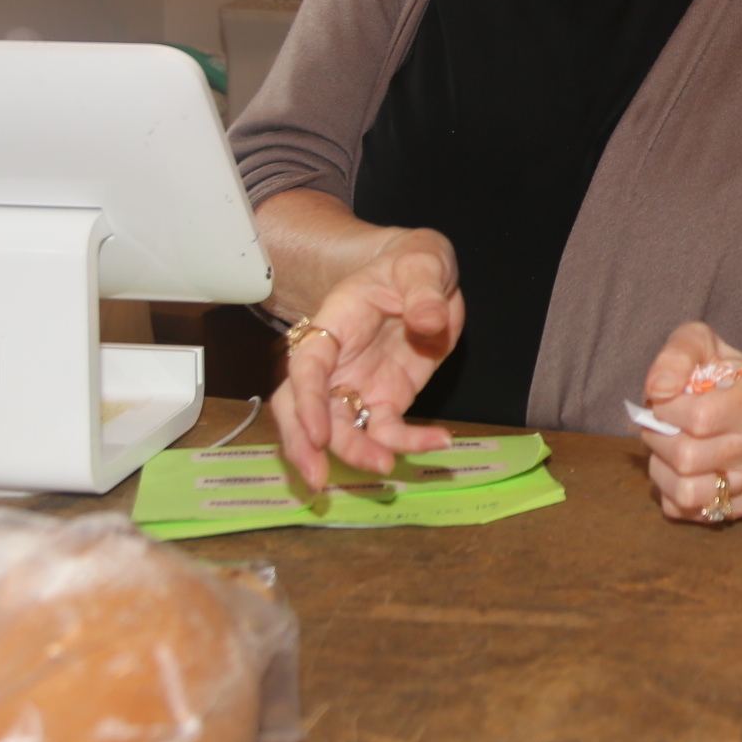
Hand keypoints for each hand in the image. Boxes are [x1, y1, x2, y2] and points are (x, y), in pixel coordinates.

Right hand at [271, 228, 463, 489]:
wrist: (424, 277)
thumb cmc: (409, 264)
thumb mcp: (422, 262)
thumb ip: (424, 291)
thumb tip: (428, 320)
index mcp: (333, 323)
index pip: (307, 366)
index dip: (307, 402)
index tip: (316, 433)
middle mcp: (336, 361)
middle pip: (304, 409)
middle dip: (305, 446)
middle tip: (319, 479)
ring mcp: (358, 385)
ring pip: (341, 429)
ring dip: (355, 454)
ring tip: (386, 468)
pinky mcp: (386, 400)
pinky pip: (388, 430)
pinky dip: (408, 443)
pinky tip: (437, 442)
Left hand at [636, 321, 741, 523]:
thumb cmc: (721, 372)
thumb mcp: (699, 343)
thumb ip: (676, 356)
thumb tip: (658, 390)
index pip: (700, 418)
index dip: (667, 411)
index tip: (663, 400)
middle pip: (689, 459)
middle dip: (659, 440)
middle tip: (661, 426)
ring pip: (688, 495)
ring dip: (663, 472)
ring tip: (669, 450)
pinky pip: (693, 514)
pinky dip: (674, 493)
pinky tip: (684, 470)